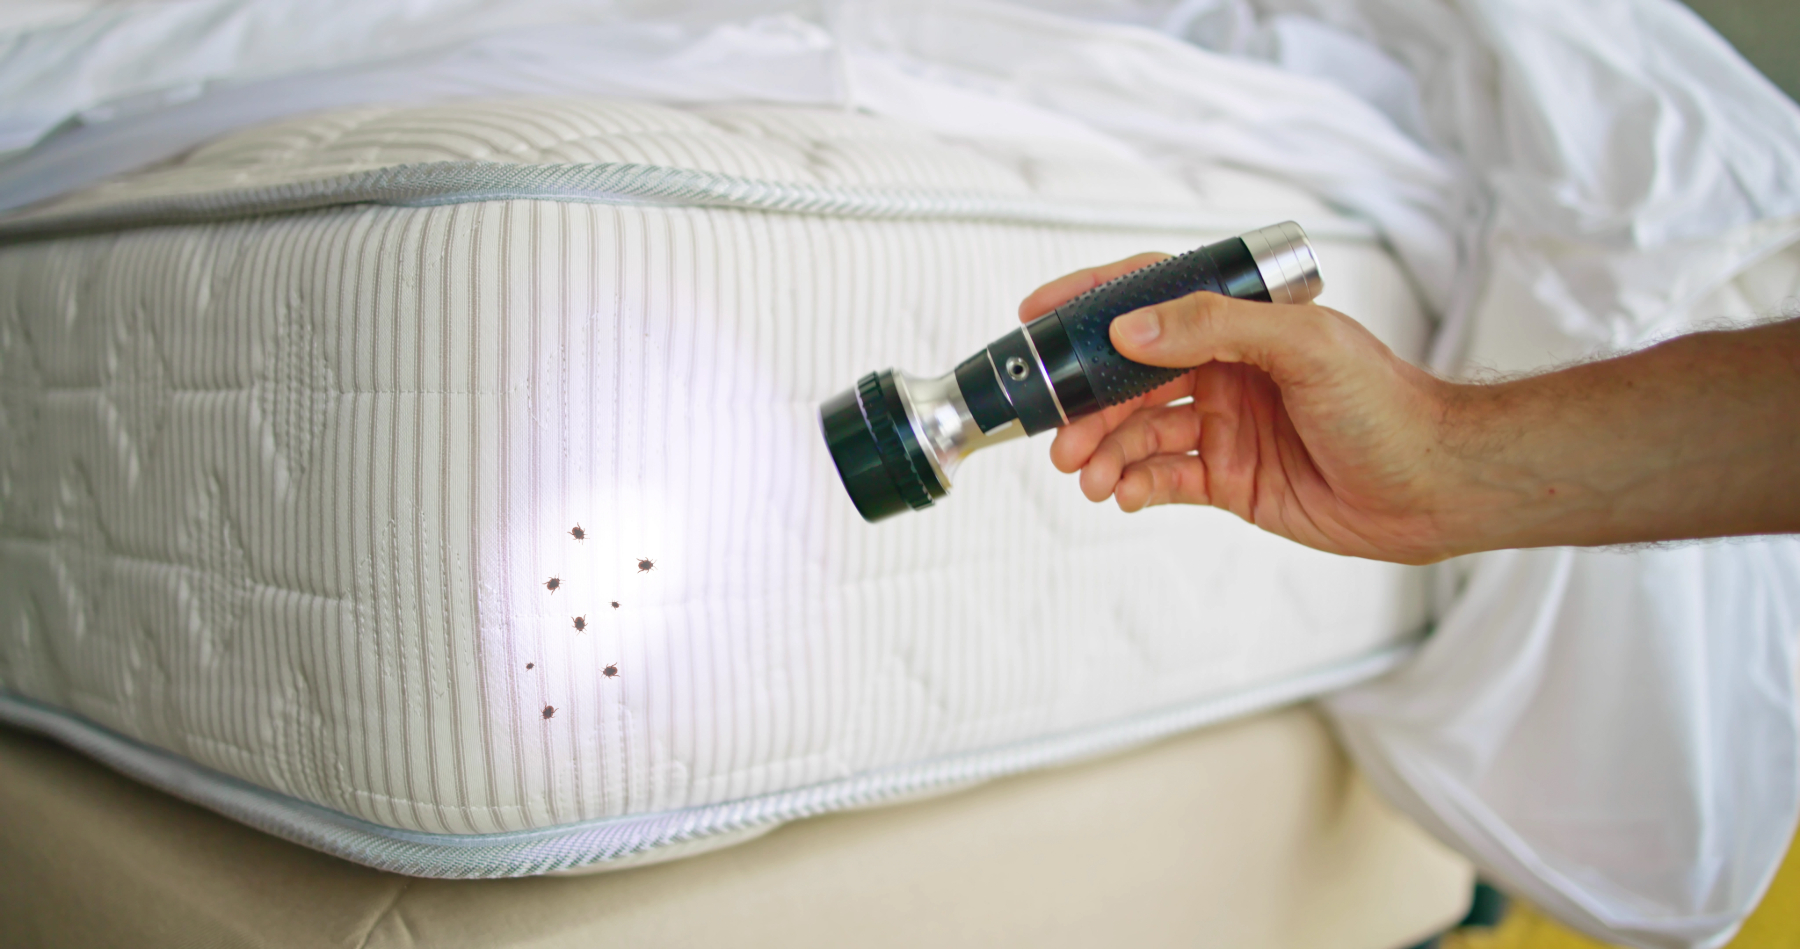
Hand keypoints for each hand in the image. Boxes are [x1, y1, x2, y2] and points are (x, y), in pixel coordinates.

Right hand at [1019, 253, 1461, 564]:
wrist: (1437, 485)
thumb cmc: (1388, 402)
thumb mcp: (1302, 345)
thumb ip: (1213, 328)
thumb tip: (1129, 327)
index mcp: (1240, 324)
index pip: (1149, 301)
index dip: (1089, 305)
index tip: (1035, 319)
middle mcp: (1225, 371)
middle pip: (1129, 379)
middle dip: (1087, 406)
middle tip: (1059, 436)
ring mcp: (1224, 426)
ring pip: (1138, 434)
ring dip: (1104, 453)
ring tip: (1087, 477)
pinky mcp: (1229, 480)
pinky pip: (1163, 480)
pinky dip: (1135, 486)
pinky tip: (1124, 495)